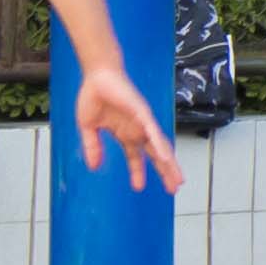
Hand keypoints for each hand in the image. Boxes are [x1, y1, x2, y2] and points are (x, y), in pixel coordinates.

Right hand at [76, 67, 186, 192]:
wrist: (97, 75)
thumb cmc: (94, 96)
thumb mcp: (88, 128)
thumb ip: (92, 147)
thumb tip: (94, 167)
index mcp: (125, 133)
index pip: (135, 156)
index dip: (137, 171)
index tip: (138, 187)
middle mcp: (137, 129)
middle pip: (154, 154)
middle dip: (165, 171)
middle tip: (174, 189)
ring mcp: (142, 122)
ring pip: (159, 146)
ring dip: (169, 163)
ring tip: (177, 180)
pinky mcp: (142, 112)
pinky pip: (152, 131)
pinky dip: (159, 145)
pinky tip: (164, 157)